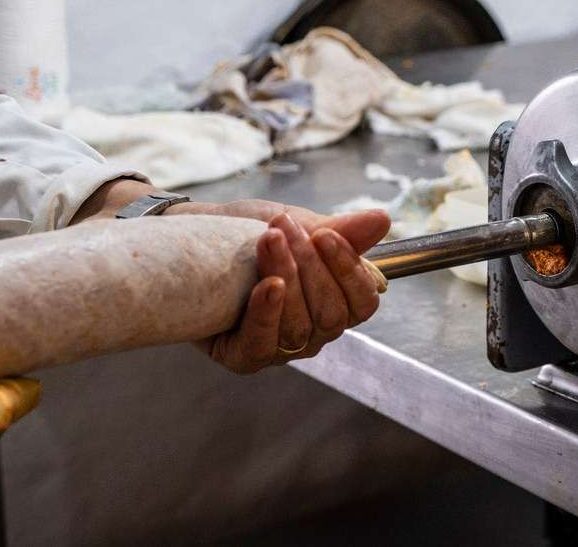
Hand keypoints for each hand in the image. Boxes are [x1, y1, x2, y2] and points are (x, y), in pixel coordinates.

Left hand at [178, 200, 390, 372]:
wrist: (194, 235)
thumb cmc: (250, 234)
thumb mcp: (299, 226)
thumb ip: (342, 231)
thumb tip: (383, 220)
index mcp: (334, 303)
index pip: (363, 302)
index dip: (350, 270)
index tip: (326, 235)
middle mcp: (313, 333)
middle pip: (331, 315)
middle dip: (309, 266)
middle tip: (282, 228)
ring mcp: (279, 349)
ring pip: (299, 327)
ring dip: (285, 277)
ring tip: (266, 239)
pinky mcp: (243, 358)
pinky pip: (264, 345)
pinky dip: (268, 313)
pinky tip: (266, 286)